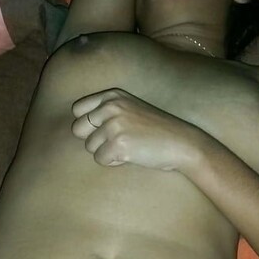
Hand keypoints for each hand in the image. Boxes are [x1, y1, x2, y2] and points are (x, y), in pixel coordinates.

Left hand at [71, 88, 196, 170]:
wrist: (181, 142)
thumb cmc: (155, 129)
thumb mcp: (130, 108)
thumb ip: (107, 111)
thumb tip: (78, 128)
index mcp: (112, 96)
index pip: (77, 109)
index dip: (87, 124)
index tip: (102, 130)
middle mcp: (110, 107)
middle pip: (78, 129)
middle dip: (93, 139)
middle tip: (115, 141)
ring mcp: (113, 125)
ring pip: (89, 147)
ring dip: (106, 151)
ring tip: (128, 147)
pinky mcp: (118, 144)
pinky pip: (100, 159)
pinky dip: (113, 162)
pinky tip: (131, 155)